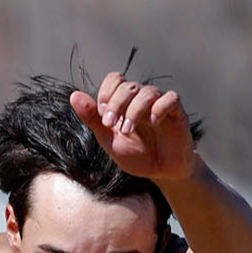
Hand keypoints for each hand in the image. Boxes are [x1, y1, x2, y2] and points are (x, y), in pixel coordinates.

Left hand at [69, 73, 195, 181]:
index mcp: (125, 102)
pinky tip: (153, 122)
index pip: (115, 79)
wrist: (161, 173)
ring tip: (128, 130)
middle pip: (129, 85)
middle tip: (112, 125)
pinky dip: (160, 107)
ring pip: (148, 91)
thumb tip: (73, 96)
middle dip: (117, 104)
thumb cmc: (136, 155)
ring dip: (134, 110)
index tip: (103, 117)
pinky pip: (172, 98)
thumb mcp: (109, 140)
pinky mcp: (178, 113)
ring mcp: (160, 105)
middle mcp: (142, 100)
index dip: (107, 93)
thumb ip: (92, 119)